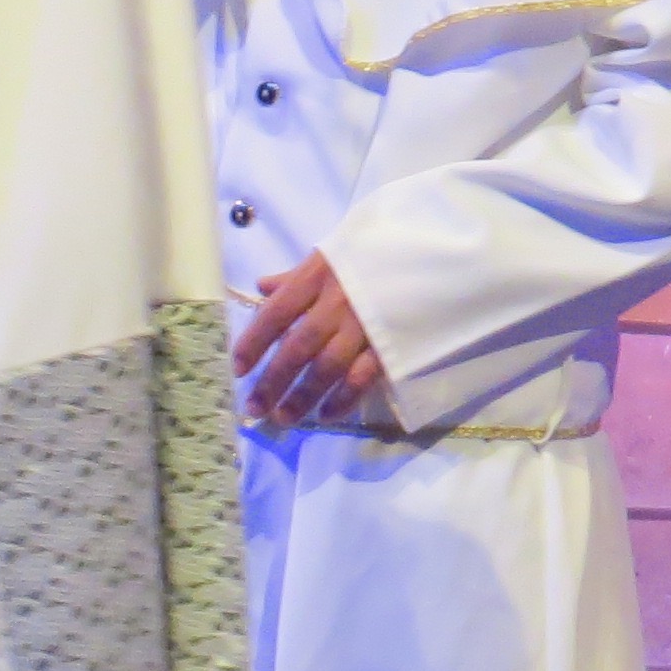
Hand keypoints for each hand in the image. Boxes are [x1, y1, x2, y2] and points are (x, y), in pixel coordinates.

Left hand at [231, 252, 384, 429]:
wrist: (432, 254)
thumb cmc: (374, 253)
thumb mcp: (333, 253)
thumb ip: (296, 276)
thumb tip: (262, 287)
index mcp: (318, 275)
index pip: (277, 312)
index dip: (254, 342)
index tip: (237, 368)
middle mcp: (338, 302)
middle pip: (298, 346)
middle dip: (273, 379)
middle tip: (255, 407)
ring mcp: (365, 325)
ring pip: (327, 366)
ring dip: (303, 396)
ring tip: (283, 417)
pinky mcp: (391, 344)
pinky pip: (363, 376)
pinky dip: (343, 398)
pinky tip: (326, 414)